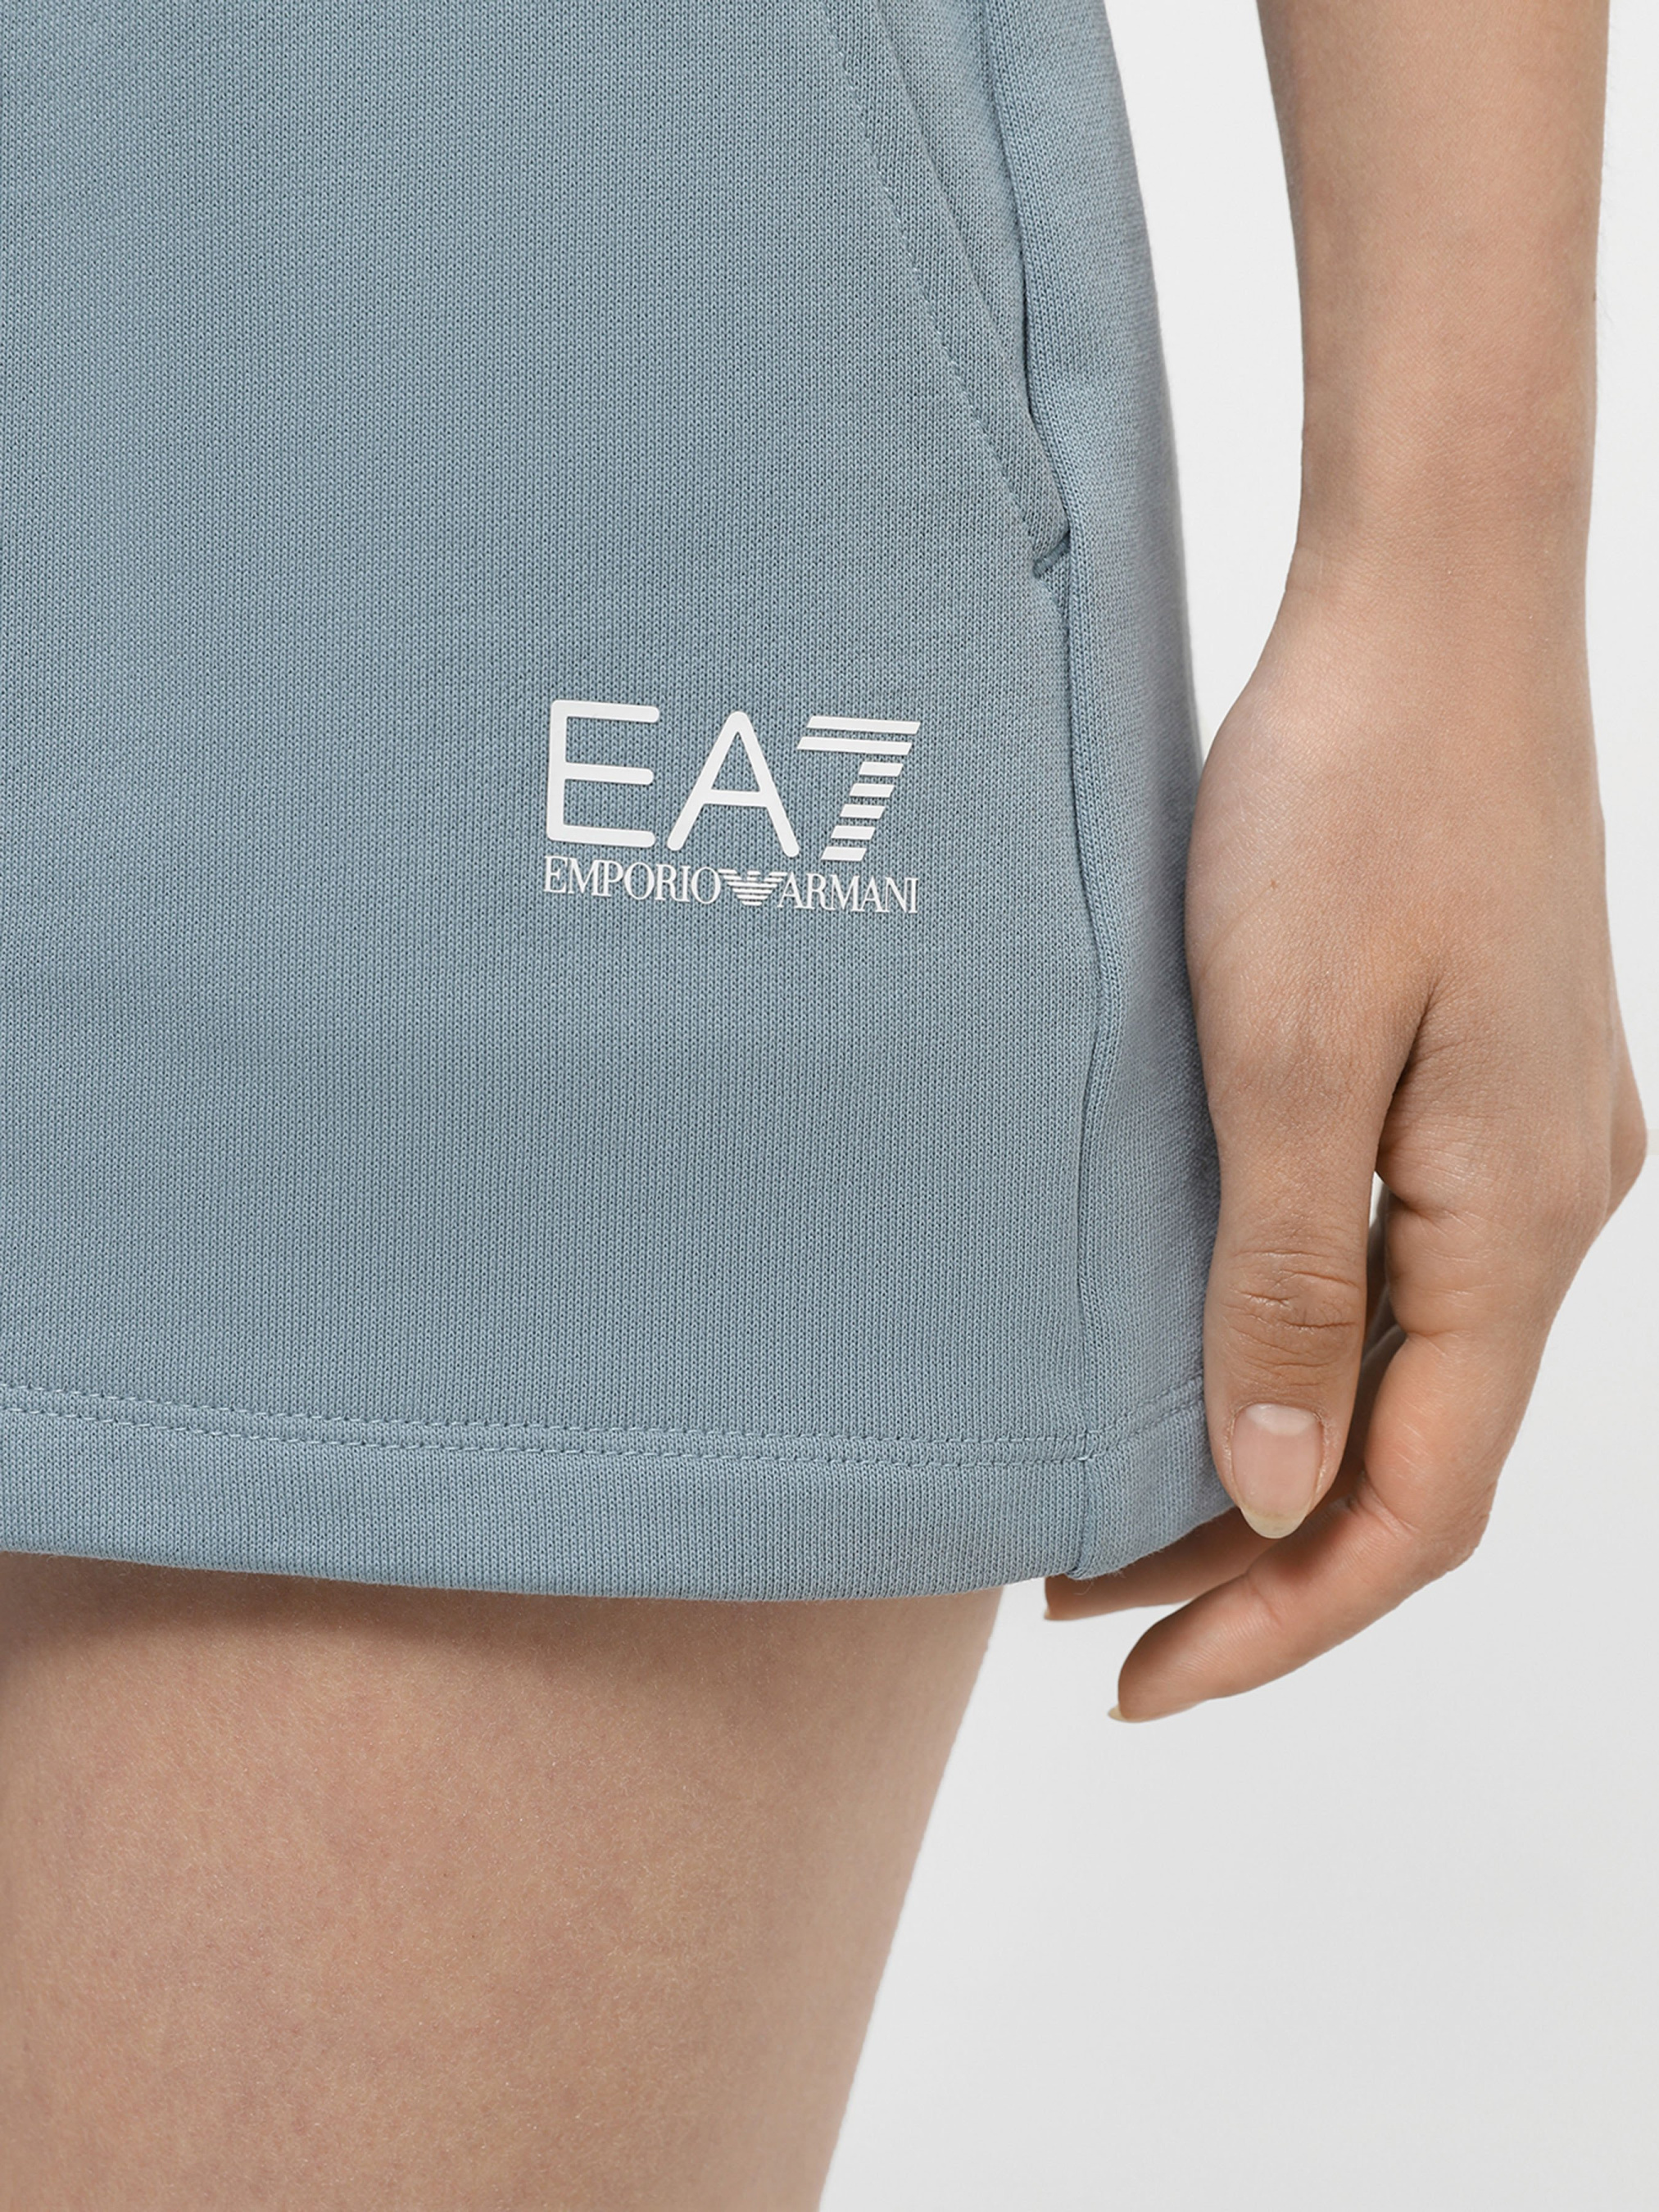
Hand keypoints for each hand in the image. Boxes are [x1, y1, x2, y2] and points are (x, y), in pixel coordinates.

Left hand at [1046, 566, 1646, 1716]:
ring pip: (1397, 1364)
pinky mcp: (1476, 1081)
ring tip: (1108, 1495)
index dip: (1284, 1617)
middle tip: (1080, 1596)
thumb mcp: (1287, 1057)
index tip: (1142, 1683)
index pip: (1415, 1500)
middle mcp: (1544, 1202)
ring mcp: (1517, 1141)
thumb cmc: (1356, 800)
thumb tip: (1271, 1493)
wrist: (1433, 608)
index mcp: (1515, 1220)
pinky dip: (1289, 1339)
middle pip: (1409, 1449)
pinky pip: (1392, 1268)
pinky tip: (1192, 1338)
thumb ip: (1284, 1286)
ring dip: (1263, 1448)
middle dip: (1252, 1553)